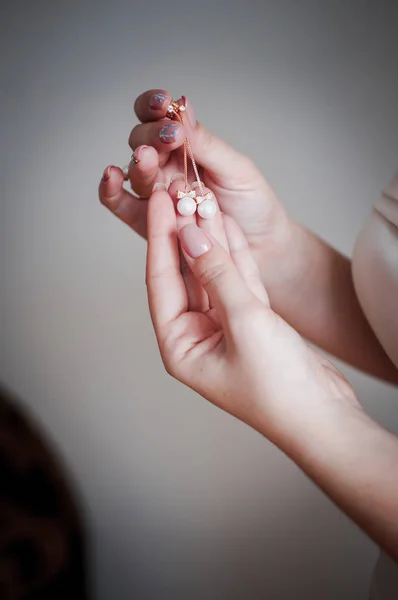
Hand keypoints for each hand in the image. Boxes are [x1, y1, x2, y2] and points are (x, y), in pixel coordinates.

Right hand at [98, 88, 290, 264]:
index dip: (155, 106)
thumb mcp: (236, 169)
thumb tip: (183, 110)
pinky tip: (110, 177)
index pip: (160, 118)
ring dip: (138, 162)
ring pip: (133, 172)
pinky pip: (120, 205)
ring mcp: (156, 195)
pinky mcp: (147, 223)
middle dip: (151, 136)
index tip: (164, 102)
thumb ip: (206, 144)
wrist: (262, 247)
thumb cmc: (253, 205)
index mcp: (187, 147)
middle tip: (169, 137)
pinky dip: (110, 190)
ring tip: (147, 158)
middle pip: (142, 142)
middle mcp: (167, 167)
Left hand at [146, 186, 358, 439]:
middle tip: (181, 193)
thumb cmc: (279, 386)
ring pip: (213, 274)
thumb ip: (218, 276)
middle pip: (185, 274)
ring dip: (211, 240)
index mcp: (180, 346)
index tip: (160, 202)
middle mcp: (196, 336)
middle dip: (185, 235)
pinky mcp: (250, 322)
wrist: (323, 414)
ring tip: (204, 199)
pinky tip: (227, 226)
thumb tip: (191, 236)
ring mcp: (223, 328)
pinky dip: (235, 255)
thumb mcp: (245, 323)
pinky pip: (236, 281)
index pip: (162, 281)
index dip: (160, 238)